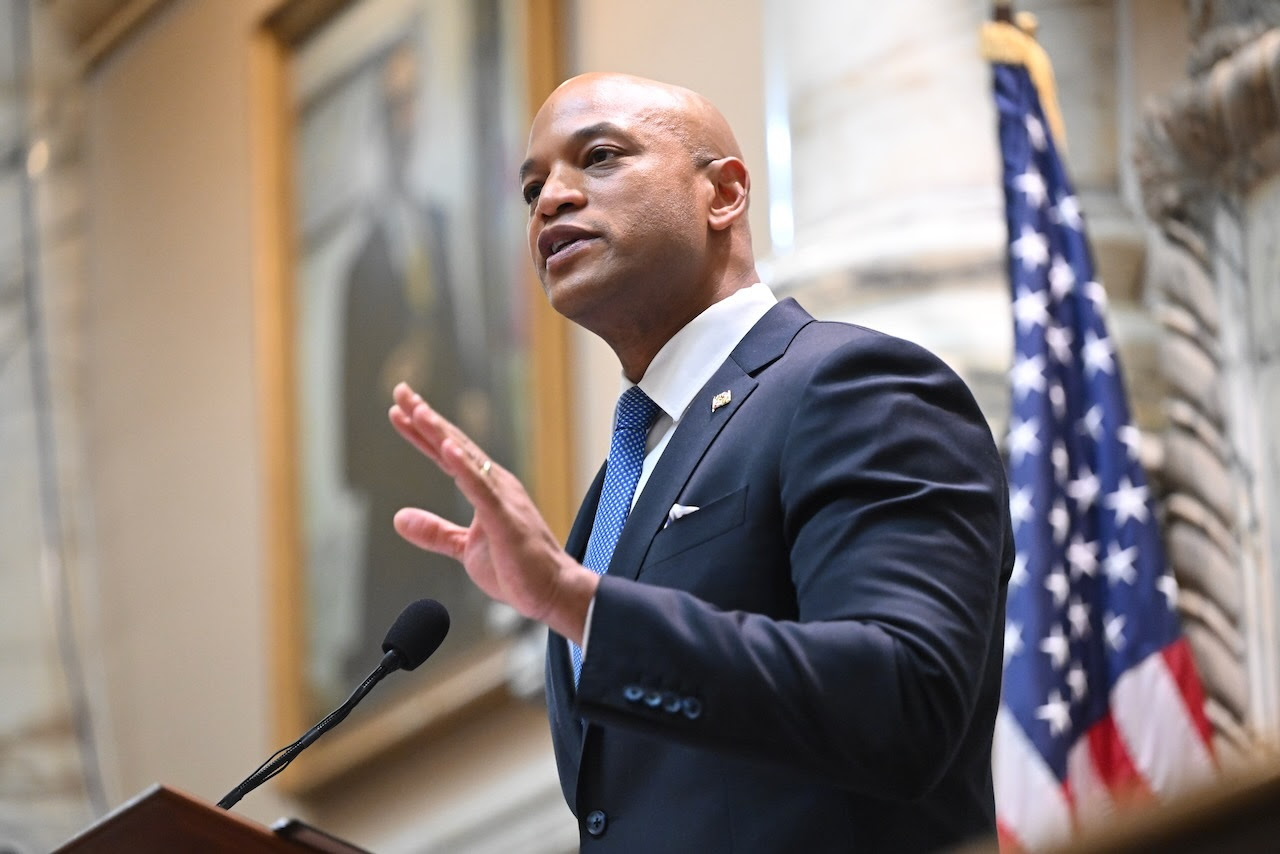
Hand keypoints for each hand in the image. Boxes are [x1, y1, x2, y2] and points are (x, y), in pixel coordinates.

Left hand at [388, 382, 596, 642]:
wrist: (551, 592)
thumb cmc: (517, 569)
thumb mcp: (464, 548)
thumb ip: (434, 531)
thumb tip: (399, 518)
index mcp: (486, 489)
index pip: (447, 454)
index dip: (422, 431)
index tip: (399, 409)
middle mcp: (495, 485)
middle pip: (455, 444)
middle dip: (426, 418)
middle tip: (400, 390)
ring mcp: (502, 498)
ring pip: (466, 459)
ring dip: (440, 433)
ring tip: (417, 411)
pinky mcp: (505, 518)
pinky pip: (480, 489)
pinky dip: (463, 466)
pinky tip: (446, 447)